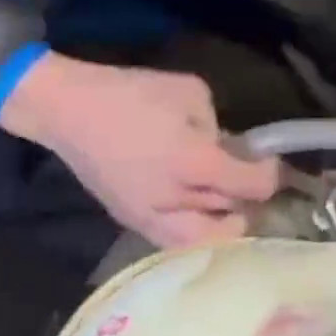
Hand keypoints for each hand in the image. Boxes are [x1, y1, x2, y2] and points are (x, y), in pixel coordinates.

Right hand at [0, 57, 279, 247]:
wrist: (65, 110)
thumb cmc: (129, 93)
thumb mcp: (190, 92)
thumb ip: (218, 125)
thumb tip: (231, 149)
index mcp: (195, 162)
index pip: (253, 186)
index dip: (269, 175)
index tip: (268, 161)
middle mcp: (177, 199)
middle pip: (235, 215)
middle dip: (248, 200)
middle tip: (248, 182)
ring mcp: (152, 218)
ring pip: (208, 239)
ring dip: (225, 224)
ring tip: (228, 205)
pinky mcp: (132, 224)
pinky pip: (177, 243)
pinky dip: (196, 236)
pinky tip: (200, 214)